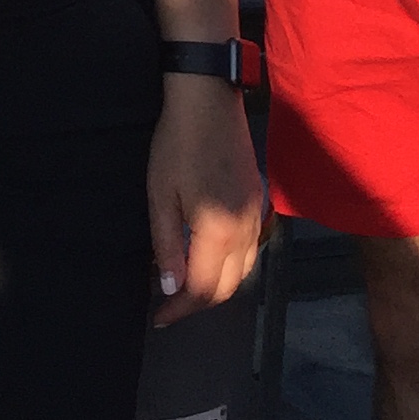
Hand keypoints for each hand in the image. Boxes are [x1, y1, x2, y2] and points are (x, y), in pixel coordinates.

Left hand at [146, 75, 261, 326]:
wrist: (209, 102)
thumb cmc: (177, 145)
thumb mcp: (161, 195)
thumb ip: (167, 245)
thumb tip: (170, 287)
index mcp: (219, 231)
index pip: (202, 288)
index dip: (180, 309)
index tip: (158, 318)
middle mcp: (246, 231)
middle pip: (227, 286)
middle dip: (198, 302)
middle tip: (168, 307)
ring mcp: (258, 217)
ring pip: (244, 271)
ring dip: (217, 286)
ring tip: (186, 288)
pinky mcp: (260, 203)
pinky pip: (251, 251)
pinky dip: (231, 267)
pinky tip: (210, 261)